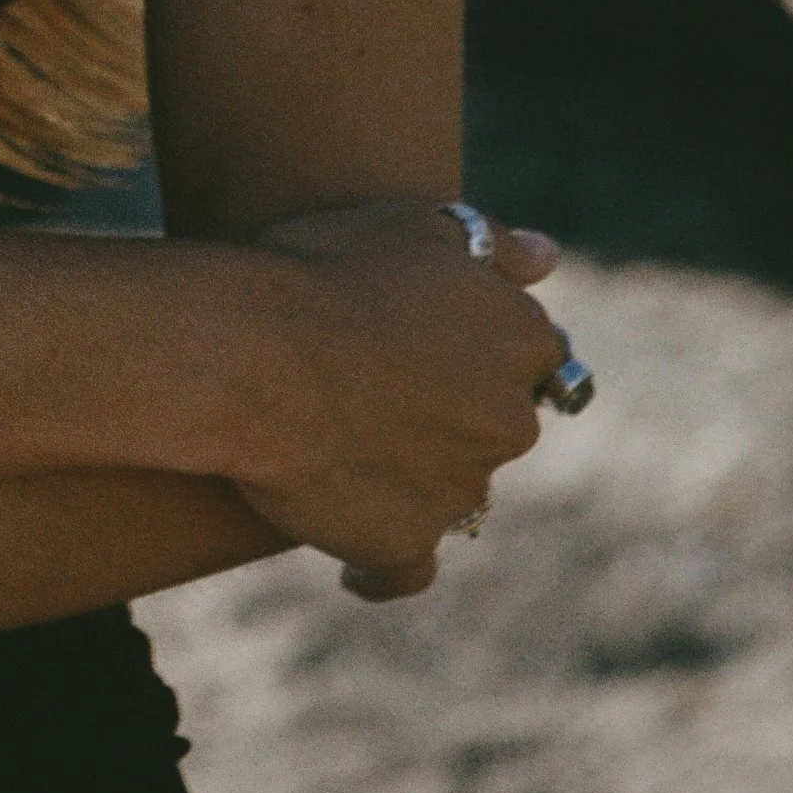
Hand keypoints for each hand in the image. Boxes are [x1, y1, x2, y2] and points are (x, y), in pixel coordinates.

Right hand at [230, 200, 566, 600]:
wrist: (246, 351)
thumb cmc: (319, 269)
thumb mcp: (410, 222)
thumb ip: (491, 245)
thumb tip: (547, 259)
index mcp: (519, 337)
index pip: (527, 348)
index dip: (472, 340)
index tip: (424, 335)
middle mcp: (509, 419)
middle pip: (493, 421)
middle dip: (450, 410)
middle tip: (374, 384)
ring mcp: (461, 488)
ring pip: (451, 488)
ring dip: (413, 472)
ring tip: (339, 444)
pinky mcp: (405, 542)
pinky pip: (406, 569)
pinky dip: (382, 565)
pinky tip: (352, 560)